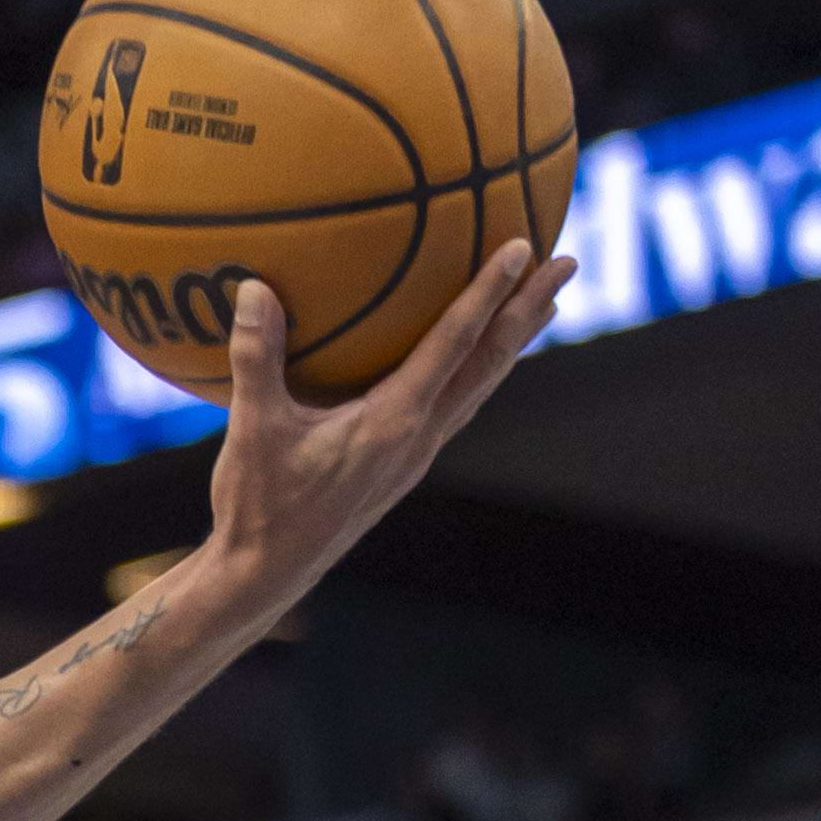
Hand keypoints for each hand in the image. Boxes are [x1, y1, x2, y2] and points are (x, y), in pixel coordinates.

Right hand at [203, 243, 572, 581]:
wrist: (267, 572)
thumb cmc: (259, 504)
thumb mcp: (252, 428)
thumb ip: (255, 357)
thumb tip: (254, 288)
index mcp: (393, 421)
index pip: (454, 344)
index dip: (489, 292)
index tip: (522, 248)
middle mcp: (419, 435)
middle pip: (490, 362)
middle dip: (529, 309)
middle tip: (567, 260)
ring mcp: (417, 453)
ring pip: (481, 384)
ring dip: (513, 340)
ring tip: (540, 302)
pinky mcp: (404, 465)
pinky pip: (457, 404)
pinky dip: (478, 369)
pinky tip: (474, 359)